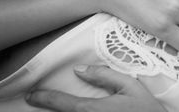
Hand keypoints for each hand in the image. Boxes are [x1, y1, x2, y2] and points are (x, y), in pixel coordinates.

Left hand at [26, 65, 165, 111]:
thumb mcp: (130, 87)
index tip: (31, 95)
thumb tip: (81, 70)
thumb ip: (105, 76)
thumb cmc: (146, 111)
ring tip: (56, 107)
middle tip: (37, 101)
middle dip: (50, 109)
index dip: (43, 99)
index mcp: (92, 110)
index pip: (61, 103)